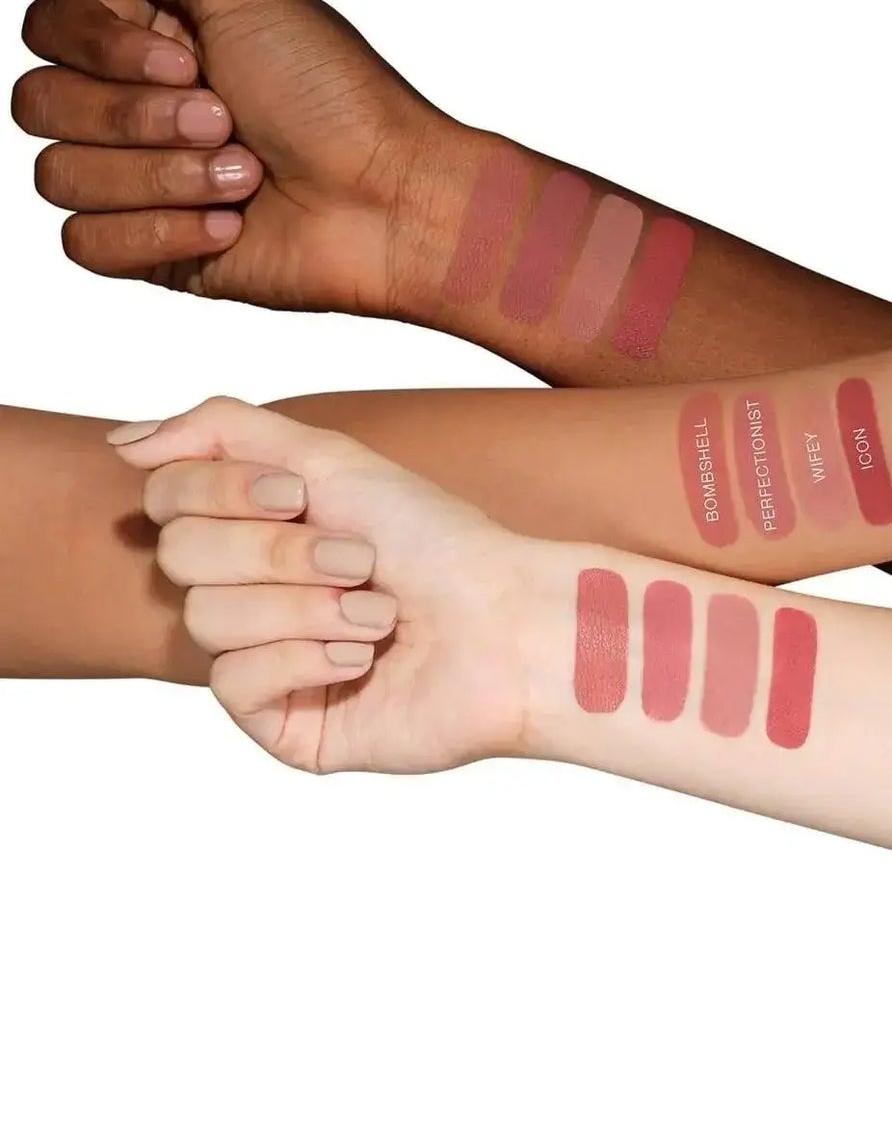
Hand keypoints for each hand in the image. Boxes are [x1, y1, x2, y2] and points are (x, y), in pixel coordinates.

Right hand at [13, 0, 467, 314]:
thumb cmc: (336, 97)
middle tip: (227, 119)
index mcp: (151, 41)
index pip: (47, 29)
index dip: (104, 47)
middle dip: (139, 116)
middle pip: (38, 104)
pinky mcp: (156, 254)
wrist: (389, 200)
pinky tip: (229, 225)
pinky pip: (87, 243)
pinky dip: (161, 233)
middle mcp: (137, 111)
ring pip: (59, 177)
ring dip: (163, 176)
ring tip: (245, 176)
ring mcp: (143, 185)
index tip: (189, 59)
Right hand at [109, 397, 531, 772]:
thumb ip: (222, 429)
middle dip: (279, 552)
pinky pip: (234, 683)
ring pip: (206, 620)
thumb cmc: (435, 540)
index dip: (226, 492)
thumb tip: (123, 443)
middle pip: (179, 556)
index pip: (168, 499)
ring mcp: (262, 661)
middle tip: (357, 560)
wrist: (505, 622)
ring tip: (377, 615)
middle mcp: (250, 593)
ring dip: (309, 606)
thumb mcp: (328, 459)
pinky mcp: (281, 724)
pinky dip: (307, 658)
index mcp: (256, 529)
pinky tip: (365, 660)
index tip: (300, 497)